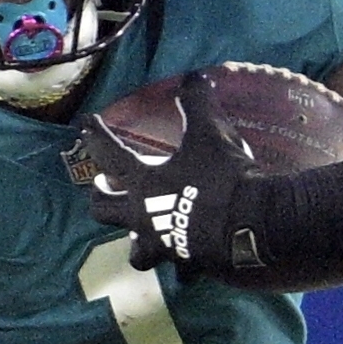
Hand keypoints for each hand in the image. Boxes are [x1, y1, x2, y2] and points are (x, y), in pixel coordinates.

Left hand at [70, 68, 254, 277]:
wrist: (254, 224)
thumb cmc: (224, 176)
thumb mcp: (211, 132)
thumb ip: (197, 102)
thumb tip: (196, 76)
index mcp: (144, 183)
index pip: (110, 156)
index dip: (97, 136)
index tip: (88, 124)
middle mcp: (145, 217)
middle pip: (105, 211)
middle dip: (101, 196)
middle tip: (105, 185)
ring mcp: (165, 245)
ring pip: (137, 252)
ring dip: (136, 241)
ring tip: (143, 232)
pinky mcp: (190, 263)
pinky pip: (180, 267)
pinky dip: (183, 262)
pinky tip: (189, 257)